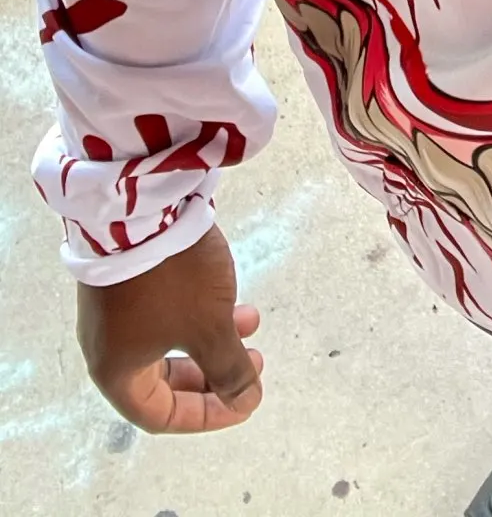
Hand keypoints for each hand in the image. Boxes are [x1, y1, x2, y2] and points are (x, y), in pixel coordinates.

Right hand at [76, 224, 263, 433]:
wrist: (139, 204)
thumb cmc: (170, 278)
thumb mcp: (208, 327)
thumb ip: (229, 369)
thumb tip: (246, 400)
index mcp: (117, 371)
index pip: (160, 414)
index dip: (206, 415)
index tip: (244, 402)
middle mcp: (109, 345)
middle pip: (164, 378)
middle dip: (214, 372)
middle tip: (253, 362)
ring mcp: (115, 307)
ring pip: (169, 338)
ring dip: (213, 334)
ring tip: (251, 319)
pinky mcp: (127, 275)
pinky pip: (164, 308)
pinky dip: (197, 308)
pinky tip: (227, 290)